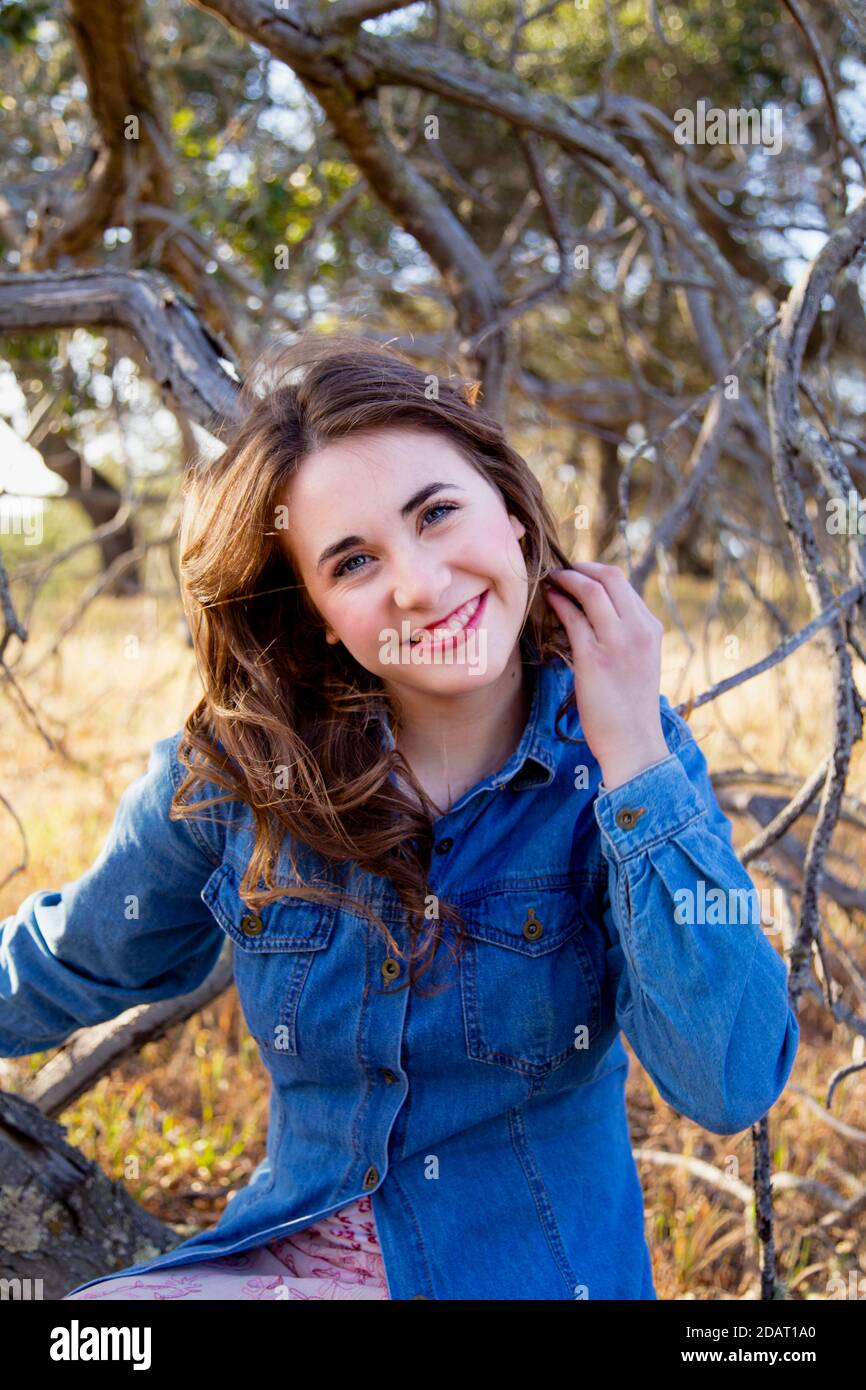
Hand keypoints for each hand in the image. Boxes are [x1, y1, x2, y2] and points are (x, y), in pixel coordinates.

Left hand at [544, 561, 669, 788]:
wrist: (633, 741)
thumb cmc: (630, 706)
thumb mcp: (638, 661)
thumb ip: (625, 634)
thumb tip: (596, 613)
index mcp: (650, 628)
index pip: (622, 583)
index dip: (594, 572)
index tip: (576, 573)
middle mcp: (638, 630)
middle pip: (609, 577)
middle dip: (580, 567)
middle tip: (560, 571)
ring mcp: (617, 642)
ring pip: (591, 590)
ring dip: (566, 580)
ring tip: (550, 580)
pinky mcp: (594, 658)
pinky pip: (573, 617)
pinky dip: (558, 603)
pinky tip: (548, 601)